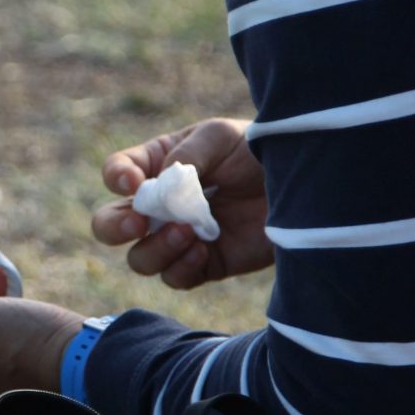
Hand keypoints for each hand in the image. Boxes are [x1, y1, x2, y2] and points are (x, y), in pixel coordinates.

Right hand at [92, 116, 269, 290]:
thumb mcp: (218, 137)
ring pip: (140, 259)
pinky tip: (202, 249)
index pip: (117, 174)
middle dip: (114, 228)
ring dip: (156, 249)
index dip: (116, 179)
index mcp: (157, 166)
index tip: (134, 183)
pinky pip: (175, 278)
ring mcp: (180, 238)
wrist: (303, 184)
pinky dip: (181, 267)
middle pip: (111, 225)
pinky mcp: (206, 264)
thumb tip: (160, 186)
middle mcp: (162, 205)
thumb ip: (185, 155)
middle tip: (137, 224)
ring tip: (188, 231)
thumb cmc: (256, 150)